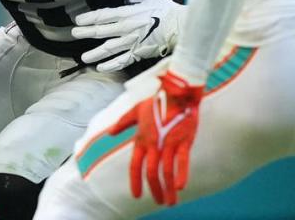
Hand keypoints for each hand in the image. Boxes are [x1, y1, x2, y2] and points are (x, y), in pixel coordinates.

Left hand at [73, 0, 184, 71]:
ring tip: (84, 57)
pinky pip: (122, 61)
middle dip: (86, 33)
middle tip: (74, 34)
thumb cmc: (167, 10)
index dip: (89, 18)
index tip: (78, 20)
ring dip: (95, 53)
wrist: (180, 27)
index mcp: (128, 13)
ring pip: (108, 48)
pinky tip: (101, 67)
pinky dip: (111, 65)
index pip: (103, 15)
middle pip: (101, 31)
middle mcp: (126, 29)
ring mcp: (131, 42)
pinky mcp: (139, 53)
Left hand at [110, 71, 203, 205]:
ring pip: (166, 171)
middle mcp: (154, 143)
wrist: (178, 92)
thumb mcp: (136, 110)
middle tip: (159, 203)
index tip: (137, 195)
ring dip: (167, 189)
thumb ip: (122, 123)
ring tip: (170, 202)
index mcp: (142, 139)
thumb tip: (110, 133)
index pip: (135, 165)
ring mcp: (169, 142)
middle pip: (151, 173)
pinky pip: (182, 161)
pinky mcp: (184, 140)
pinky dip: (181, 174)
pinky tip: (180, 187)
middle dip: (154, 190)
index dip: (135, 181)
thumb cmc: (157, 101)